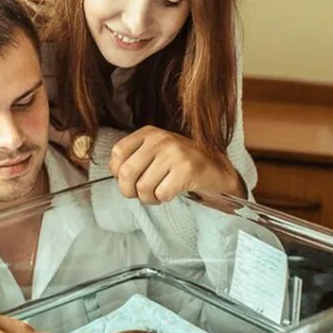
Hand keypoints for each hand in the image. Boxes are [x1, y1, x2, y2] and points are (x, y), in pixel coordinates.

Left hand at [109, 126, 243, 203]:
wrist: (216, 169)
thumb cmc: (179, 164)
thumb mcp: (154, 152)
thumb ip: (133, 158)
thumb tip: (116, 175)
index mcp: (149, 133)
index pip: (117, 153)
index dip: (118, 173)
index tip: (130, 179)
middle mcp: (160, 139)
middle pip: (127, 173)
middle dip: (130, 191)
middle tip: (141, 194)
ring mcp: (175, 153)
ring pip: (143, 187)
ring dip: (149, 198)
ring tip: (158, 193)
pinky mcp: (187, 169)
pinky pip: (162, 194)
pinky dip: (163, 199)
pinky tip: (171, 192)